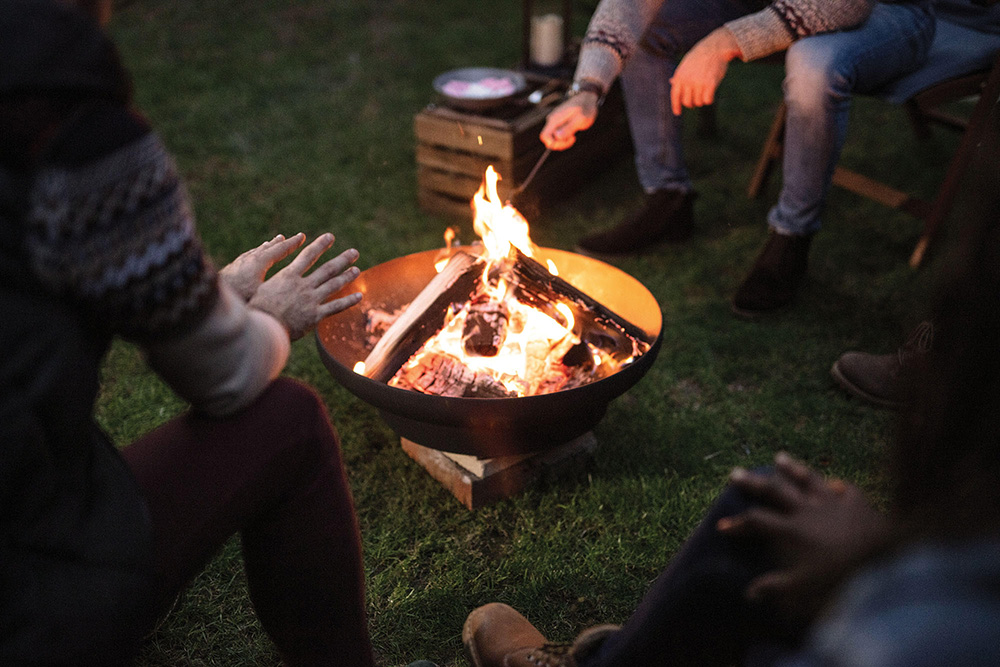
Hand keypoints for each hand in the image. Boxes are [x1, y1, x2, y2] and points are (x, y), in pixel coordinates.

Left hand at [219, 233, 304, 301]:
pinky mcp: (230, 268)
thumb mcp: (260, 296)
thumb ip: (275, 292)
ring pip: (255, 251)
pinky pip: (246, 257)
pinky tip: (251, 256)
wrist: (207, 296)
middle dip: (279, 243)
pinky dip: (253, 254)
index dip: (292, 244)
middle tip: (287, 237)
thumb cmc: (237, 299)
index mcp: (259, 263)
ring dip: (265, 247)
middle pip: (268, 248)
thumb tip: (293, 297)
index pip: (280, 250)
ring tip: (270, 243)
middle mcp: (249, 259)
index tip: (301, 236)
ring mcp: (238, 263)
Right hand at [247, 233, 362, 340]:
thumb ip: (274, 280)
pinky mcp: (316, 315)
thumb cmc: (257, 308)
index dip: (320, 245)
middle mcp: (303, 285)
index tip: (330, 236)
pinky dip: (349, 300)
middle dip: (342, 259)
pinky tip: (359, 296)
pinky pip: (336, 306)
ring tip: (357, 269)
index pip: (308, 256)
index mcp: (289, 276)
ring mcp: (311, 300)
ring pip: (334, 285)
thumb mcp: (261, 288)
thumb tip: (275, 275)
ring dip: (347, 276)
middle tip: (354, 252)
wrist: (263, 327)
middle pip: (327, 269)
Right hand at [539, 92, 598, 149]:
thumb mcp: (580, 119)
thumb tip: (557, 136)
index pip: (544, 136)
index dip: (553, 143)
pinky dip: (565, 137)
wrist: (587, 97)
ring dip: (563, 141)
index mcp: (555, 119)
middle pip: (548, 138)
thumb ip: (568, 128)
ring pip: (554, 137)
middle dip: (560, 143)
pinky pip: (558, 134)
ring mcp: (555, 121)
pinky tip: (572, 133)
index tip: (566, 141)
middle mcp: (552, 120)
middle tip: (572, 138)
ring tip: (573, 135)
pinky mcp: (559, 123)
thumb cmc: (585, 107)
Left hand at [670, 27, 741, 115]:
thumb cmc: (700, 56)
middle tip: (696, 101)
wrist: (715, 47)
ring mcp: (698, 82)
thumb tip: (671, 82)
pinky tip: (711, 94)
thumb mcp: (686, 64)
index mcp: (680, 76)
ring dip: (702, 100)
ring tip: (705, 92)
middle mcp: (688, 80)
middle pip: (687, 102)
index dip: (675, 106)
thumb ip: (679, 74)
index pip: (675, 95)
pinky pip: (708, 100)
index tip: (677, 113)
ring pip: (698, 102)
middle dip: (692, 103)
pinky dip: (709, 99)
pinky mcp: (710, 84)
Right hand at [717, 452, 890, 621]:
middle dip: (753, 482)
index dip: (737, 523)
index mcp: (791, 531)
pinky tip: (837, 483)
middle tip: (736, 473)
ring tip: (780, 457)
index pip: (756, 521)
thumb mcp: (802, 590)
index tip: (722, 526)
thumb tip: (749, 594)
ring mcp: (834, 504)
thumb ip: (775, 589)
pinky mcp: (860, 506)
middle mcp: (808, 511)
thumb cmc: (840, 581)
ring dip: (793, 469)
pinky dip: (841, 487)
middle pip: (775, 491)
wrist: (886, 566)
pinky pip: (848, 491)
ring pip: (808, 480)